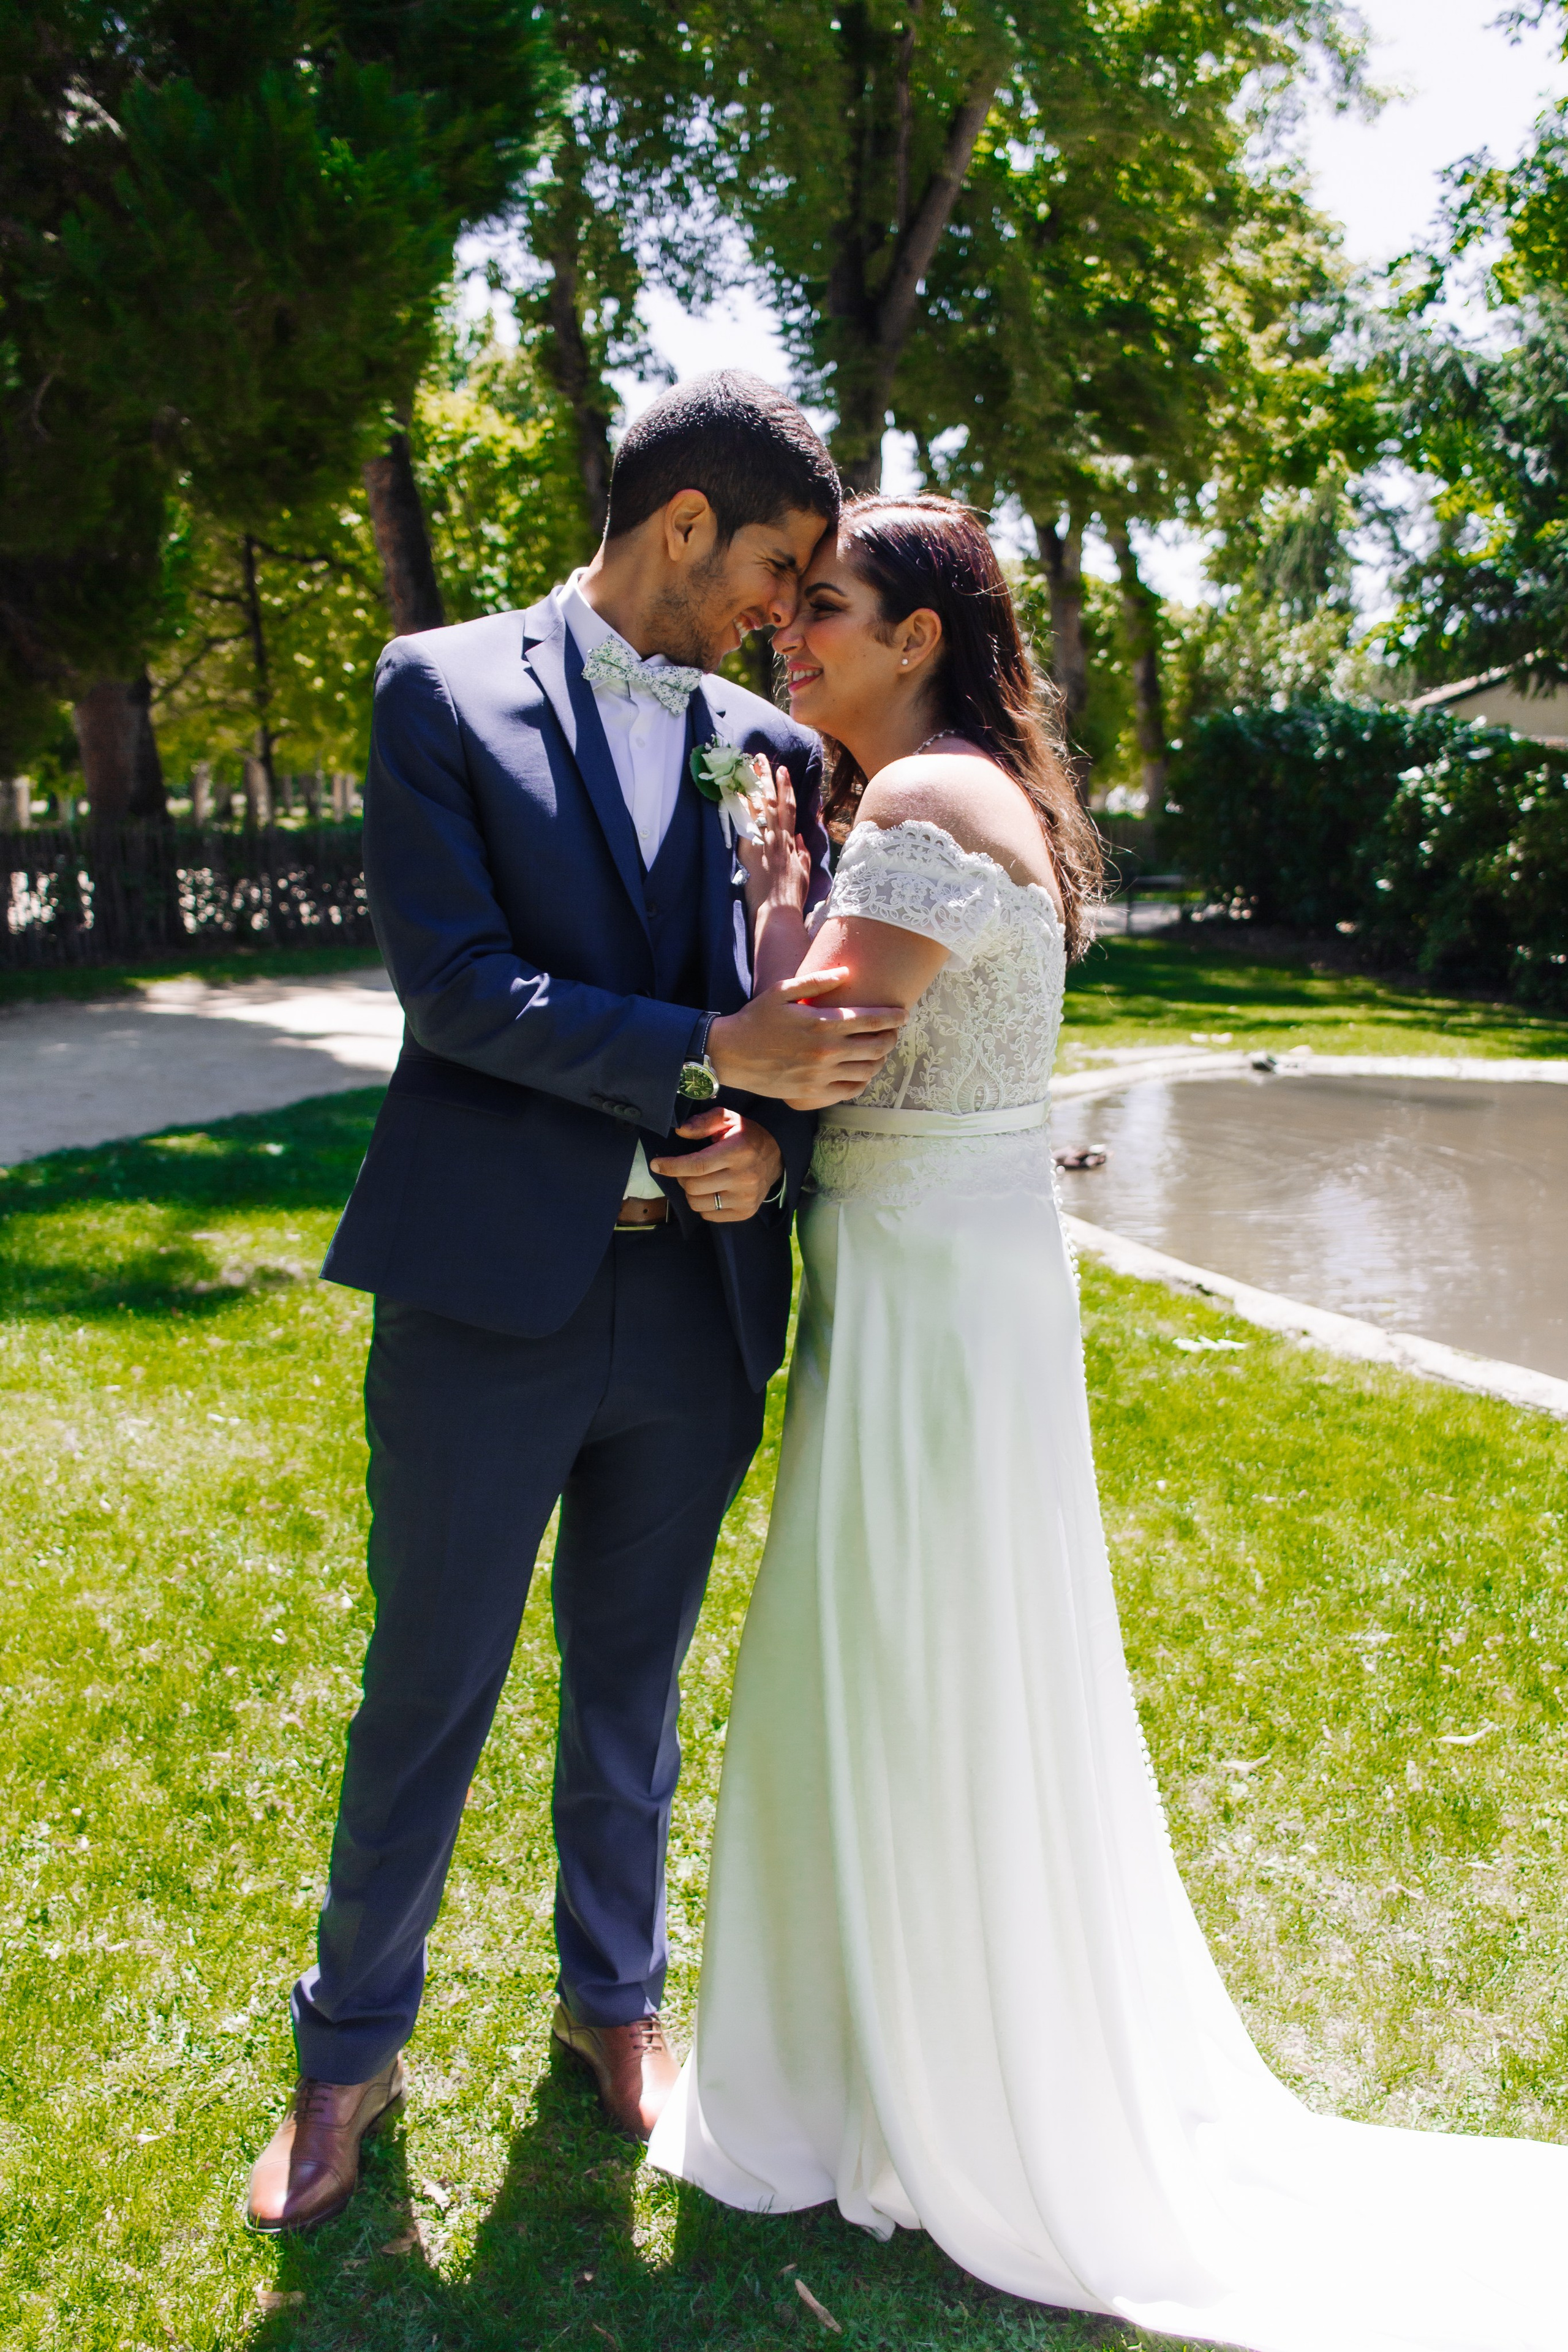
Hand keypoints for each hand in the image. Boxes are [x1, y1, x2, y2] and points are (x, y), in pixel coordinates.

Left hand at [649, 1109, 784, 1222]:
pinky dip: (703, 1205)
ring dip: (691, 1192)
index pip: (697, 1165)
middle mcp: (744, 1177)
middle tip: (687, 1168)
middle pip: (693, 1187)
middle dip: (681, 1177)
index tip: (656, 1164)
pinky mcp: (746, 1212)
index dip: (671, 1166)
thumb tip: (680, 1131)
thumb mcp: (727, 1119)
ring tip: (700, 1179)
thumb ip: (703, 1122)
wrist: (777, 1156)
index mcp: (738, 1151)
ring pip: (697, 1204)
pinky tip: (712, 1191)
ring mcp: (746, 1198)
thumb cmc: (746, 1135)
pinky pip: (709, 1215)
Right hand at [707, 969, 902, 1108]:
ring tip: (879, 1050)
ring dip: (880, 1059)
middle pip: (877, 1046)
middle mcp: (826, 1051)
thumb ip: (817, 981)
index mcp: (822, 1023)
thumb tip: (848, 973)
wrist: (730, 1054)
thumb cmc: (756, 1018)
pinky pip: (850, 1090)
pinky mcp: (812, 1093)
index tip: (903, 1013)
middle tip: (893, 1032)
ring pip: (868, 1070)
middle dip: (891, 1037)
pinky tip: (862, 1071)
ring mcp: (820, 1075)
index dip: (893, 1017)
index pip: (872, 1020)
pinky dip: (863, 1080)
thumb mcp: (782, 991)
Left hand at [738, 760, 810, 919]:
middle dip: (767, 778)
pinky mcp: (750, 850)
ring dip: (753, 784)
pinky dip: (740, 805)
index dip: (786, 788)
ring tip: (747, 766)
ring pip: (760, 807)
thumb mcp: (803, 874)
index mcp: (791, 844)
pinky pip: (745, 822)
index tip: (782, 771)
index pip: (790, 809)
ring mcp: (764, 843)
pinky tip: (735, 791)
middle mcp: (778, 838)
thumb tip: (800, 838)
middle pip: (773, 801)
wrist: (778, 912)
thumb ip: (802, 854)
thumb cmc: (791, 898)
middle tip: (760, 758)